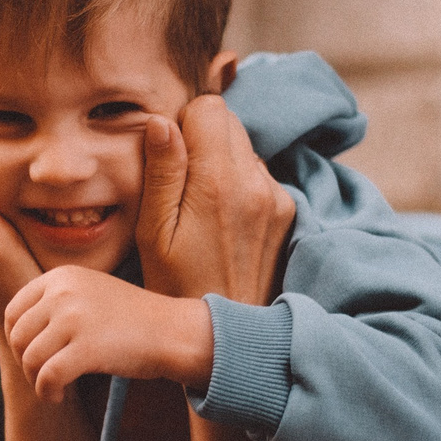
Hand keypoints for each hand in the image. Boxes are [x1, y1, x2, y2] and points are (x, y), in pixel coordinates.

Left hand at [3, 268, 214, 401]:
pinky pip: (48, 377)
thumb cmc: (131, 319)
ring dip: (36, 381)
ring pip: (30, 359)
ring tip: (54, 389)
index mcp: (61, 276)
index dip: (17, 340)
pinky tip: (58, 397)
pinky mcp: (86, 348)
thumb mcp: (89, 293)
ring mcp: (74, 318)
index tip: (33, 356)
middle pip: (19, 337)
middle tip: (44, 376)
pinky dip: (47, 393)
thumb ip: (55, 303)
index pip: (14, 311)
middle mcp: (63, 292)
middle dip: (26, 363)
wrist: (172, 330)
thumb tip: (15, 334)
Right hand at [137, 98, 294, 304]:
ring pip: (245, 148)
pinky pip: (259, 175)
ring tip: (203, 210)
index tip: (171, 159)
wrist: (226, 332)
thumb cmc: (176, 285)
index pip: (210, 108)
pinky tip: (224, 222)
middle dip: (204, 140)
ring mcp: (277, 197)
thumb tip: (161, 121)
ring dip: (223, 164)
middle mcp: (255, 183)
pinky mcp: (287, 212)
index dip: (184, 125)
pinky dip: (241, 185)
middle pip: (230, 123)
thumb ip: (162, 172)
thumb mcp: (153, 232)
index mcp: (218, 182)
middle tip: (184, 186)